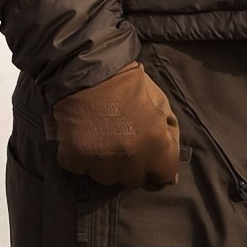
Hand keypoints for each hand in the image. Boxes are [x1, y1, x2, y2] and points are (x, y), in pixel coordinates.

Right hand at [51, 62, 179, 188]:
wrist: (84, 68)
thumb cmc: (127, 82)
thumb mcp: (160, 101)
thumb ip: (169, 134)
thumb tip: (172, 173)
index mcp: (157, 145)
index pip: (165, 175)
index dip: (157, 165)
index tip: (148, 155)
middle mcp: (132, 160)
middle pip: (134, 179)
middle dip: (131, 164)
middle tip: (121, 141)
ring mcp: (101, 162)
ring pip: (107, 178)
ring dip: (105, 163)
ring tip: (100, 140)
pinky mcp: (74, 159)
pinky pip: (79, 169)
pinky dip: (79, 158)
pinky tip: (82, 139)